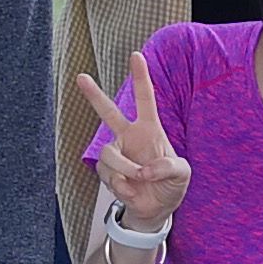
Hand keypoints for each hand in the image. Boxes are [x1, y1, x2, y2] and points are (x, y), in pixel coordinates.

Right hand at [71, 57, 188, 227]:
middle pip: (108, 112)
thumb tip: (144, 170)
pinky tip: (130, 190)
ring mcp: (116, 153)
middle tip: (80, 77)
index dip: (140, 77)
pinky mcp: (107, 172)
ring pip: (110, 154)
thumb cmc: (171, 184)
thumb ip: (169, 167)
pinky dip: (122, 186)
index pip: (145, 99)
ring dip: (126, 170)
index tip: (136, 56)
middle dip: (94, 95)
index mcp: (150, 129)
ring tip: (138, 180)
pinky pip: (109, 175)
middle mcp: (129, 137)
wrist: (156, 208)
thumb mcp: (182, 174)